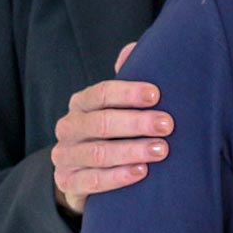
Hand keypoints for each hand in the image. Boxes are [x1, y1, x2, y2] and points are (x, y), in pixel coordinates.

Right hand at [52, 42, 171, 216]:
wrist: (88, 175)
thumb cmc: (113, 133)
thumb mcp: (120, 106)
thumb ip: (128, 79)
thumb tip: (133, 49)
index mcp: (81, 104)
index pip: (101, 93)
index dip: (128, 93)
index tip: (156, 95)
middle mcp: (68, 127)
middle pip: (101, 123)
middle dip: (137, 123)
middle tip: (167, 125)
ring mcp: (65, 157)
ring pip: (98, 153)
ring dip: (132, 150)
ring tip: (161, 150)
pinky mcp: (67, 183)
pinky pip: (92, 181)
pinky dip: (118, 177)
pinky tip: (142, 172)